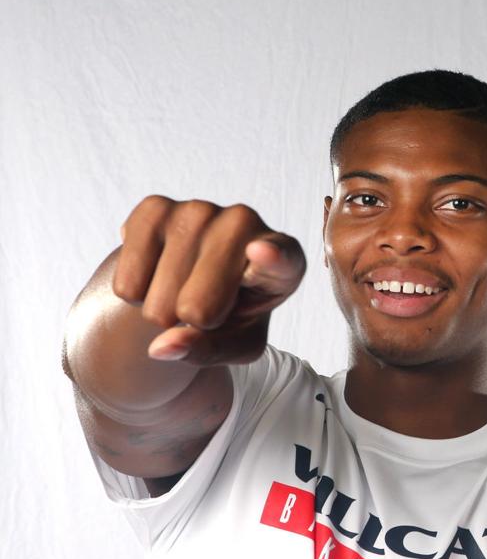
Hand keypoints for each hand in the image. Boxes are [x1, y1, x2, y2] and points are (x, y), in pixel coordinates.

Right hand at [113, 196, 305, 364]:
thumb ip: (209, 351)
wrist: (194, 281)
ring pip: (160, 295)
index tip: (262, 251)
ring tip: (184, 289)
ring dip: (162, 309)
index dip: (270, 257)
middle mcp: (245, 223)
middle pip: (198, 305)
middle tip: (207, 308)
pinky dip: (134, 292)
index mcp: (285, 260)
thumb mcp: (235, 343)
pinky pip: (128, 277)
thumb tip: (162, 346)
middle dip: (191, 323)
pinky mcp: (156, 208)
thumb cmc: (231, 314)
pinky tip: (157, 274)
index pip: (280, 258)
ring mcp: (200, 209)